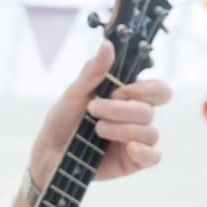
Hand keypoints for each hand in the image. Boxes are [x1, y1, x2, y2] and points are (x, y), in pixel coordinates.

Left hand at [31, 41, 172, 185]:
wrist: (49, 153)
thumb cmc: (62, 121)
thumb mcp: (74, 93)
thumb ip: (93, 71)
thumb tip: (107, 45)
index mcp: (128, 99)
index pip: (158, 90)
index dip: (147, 89)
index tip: (122, 91)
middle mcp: (136, 118)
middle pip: (149, 111)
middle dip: (120, 110)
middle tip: (94, 110)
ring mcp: (136, 140)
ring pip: (149, 133)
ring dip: (122, 129)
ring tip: (97, 130)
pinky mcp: (134, 161)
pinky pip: (153, 157)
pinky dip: (143, 152)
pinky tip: (128, 148)